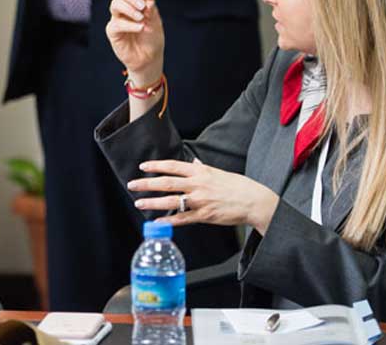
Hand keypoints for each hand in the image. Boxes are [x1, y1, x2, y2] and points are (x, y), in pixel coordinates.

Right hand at [106, 0, 163, 83]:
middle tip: (143, 6)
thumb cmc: (152, 39)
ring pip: (116, 4)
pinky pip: (117, 24)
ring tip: (141, 18)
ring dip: (129, 8)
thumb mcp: (156, 23)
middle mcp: (127, 7)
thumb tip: (148, 0)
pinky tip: (140, 28)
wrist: (149, 58)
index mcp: (140, 2)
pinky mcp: (113, 31)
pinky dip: (129, 25)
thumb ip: (151, 11)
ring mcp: (118, 18)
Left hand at [128, 159, 279, 234]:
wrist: (253, 201)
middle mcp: (198, 185)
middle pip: (167, 183)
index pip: (173, 166)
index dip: (156, 166)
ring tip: (139, 203)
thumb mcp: (218, 173)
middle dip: (147, 184)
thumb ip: (203, 170)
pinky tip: (158, 222)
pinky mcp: (204, 216)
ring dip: (153, 203)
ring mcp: (200, 201)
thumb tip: (194, 164)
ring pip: (171, 201)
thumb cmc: (238, 186)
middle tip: (132, 185)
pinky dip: (169, 220)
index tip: (143, 166)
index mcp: (200, 172)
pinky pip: (182, 218)